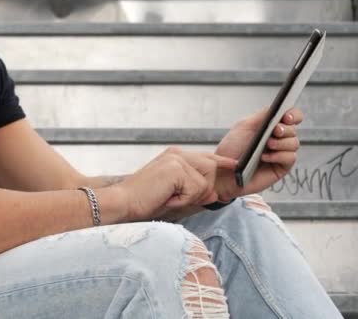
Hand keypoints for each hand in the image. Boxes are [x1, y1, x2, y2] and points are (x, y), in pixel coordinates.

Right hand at [115, 147, 235, 220]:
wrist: (124, 202)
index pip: (206, 157)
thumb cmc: (144, 200)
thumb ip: (196, 191)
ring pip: (205, 182)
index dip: (221, 162)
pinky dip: (184, 200)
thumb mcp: (175, 195)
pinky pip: (196, 189)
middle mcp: (177, 154)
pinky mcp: (176, 169)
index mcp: (175, 156)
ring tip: (169, 198)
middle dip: (202, 189)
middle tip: (177, 198)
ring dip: (191, 197)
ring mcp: (177, 160)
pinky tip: (167, 198)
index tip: (234, 165)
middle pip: (211, 168)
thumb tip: (214, 194)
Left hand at [215, 107, 303, 199]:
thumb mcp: (243, 127)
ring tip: (267, 145)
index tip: (286, 117)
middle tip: (275, 131)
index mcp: (269, 127)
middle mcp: (277, 139)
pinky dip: (279, 156)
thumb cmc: (230, 150)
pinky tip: (264, 157)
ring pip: (294, 143)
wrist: (222, 171)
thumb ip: (262, 115)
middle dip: (285, 129)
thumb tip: (277, 107)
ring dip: (282, 143)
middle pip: (293, 130)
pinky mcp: (280, 167)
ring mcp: (279, 153)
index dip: (293, 115)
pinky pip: (290, 158)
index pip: (290, 117)